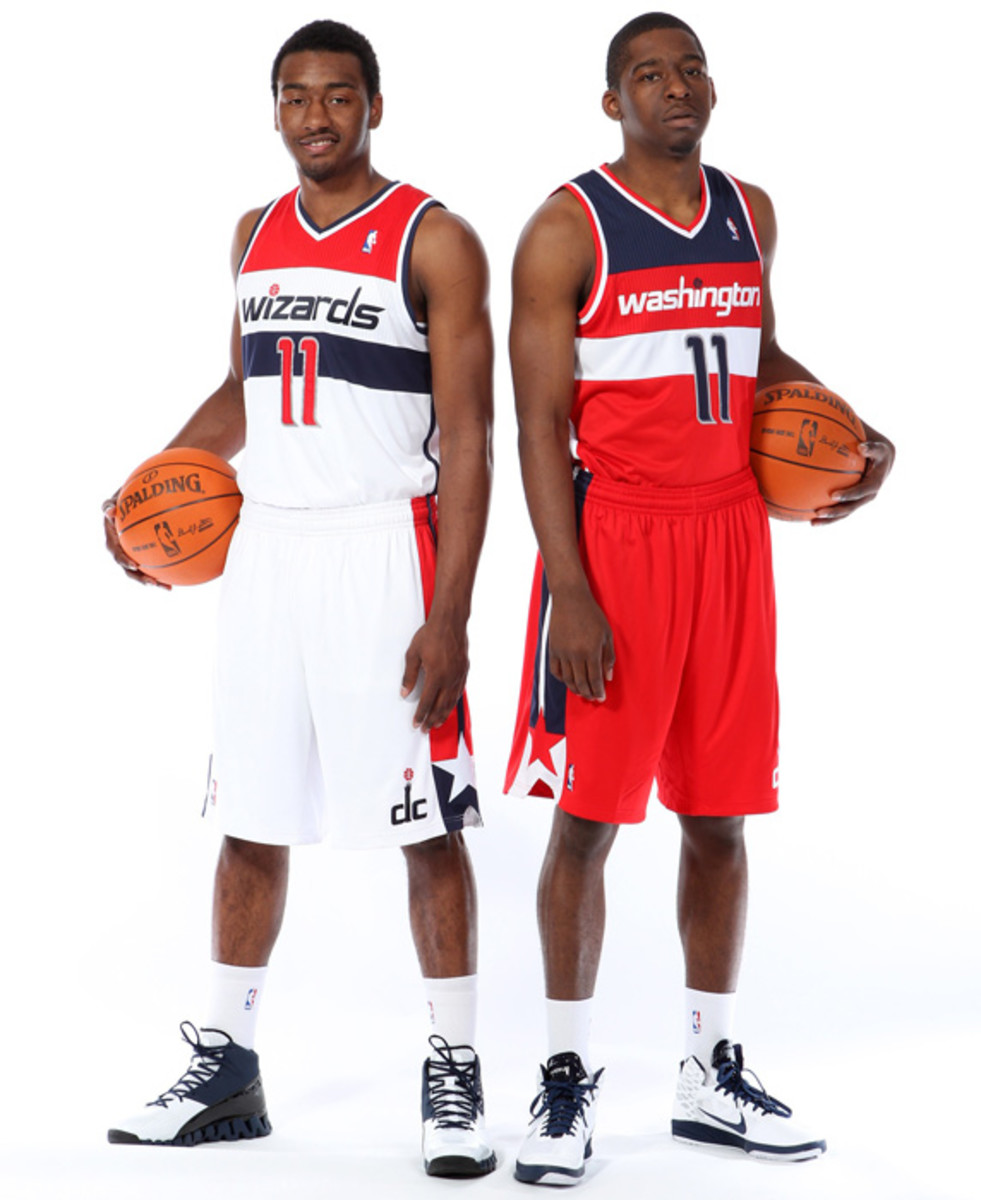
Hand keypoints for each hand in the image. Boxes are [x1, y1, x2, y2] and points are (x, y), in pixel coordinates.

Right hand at [102, 493, 170, 588]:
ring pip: (142, 572)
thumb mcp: (114, 499)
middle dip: (141, 578)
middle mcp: (122, 550)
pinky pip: (153, 565)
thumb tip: (109, 511)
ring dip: (153, 581)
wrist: (131, 502)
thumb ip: (109, 505)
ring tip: (167, 587)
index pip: (116, 553)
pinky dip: (164, 572)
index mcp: (113, 540)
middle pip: (129, 569)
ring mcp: (133, 554)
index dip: (124, 561)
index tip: (135, 565)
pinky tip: (178, 578)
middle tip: (153, 583)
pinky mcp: (144, 555)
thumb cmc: (123, 499)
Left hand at [401, 616, 468, 732]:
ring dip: (443, 714)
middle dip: (432, 719)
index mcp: (436, 676)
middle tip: (426, 729)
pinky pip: (459, 691)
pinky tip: (449, 705)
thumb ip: (409, 676)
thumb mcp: (413, 654)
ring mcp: (458, 675)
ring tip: (437, 723)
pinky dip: (453, 702)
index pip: (427, 702)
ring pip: (451, 701)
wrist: (450, 622)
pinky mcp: (464, 670)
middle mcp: (449, 679)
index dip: (420, 715)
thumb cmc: (430, 635)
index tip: (416, 724)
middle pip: (440, 706)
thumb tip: (404, 692)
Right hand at [547, 587, 614, 700]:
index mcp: (591, 651)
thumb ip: (608, 657)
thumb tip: (608, 677)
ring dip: (575, 689)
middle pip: (581, 683)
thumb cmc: (592, 615)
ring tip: (582, 693)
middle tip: (593, 698)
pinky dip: (562, 679)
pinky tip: (569, 681)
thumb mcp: (607, 634)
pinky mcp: (553, 649)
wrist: (570, 599)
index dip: (598, 691)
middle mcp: (575, 655)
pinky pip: (556, 671)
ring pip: (568, 679)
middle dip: (588, 693)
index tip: (601, 698)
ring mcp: (562, 653)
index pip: (595, 679)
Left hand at [812, 423, 895, 524]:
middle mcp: (867, 497)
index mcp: (874, 485)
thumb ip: (872, 448)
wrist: (882, 463)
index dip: (848, 495)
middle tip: (819, 512)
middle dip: (835, 512)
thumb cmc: (877, 452)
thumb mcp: (879, 448)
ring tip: (812, 522)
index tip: (833, 496)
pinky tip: (809, 517)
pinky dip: (826, 515)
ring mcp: (859, 501)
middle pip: (850, 507)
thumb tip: (861, 447)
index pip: (861, 491)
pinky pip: (838, 510)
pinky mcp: (852, 502)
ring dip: (829, 519)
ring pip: (843, 513)